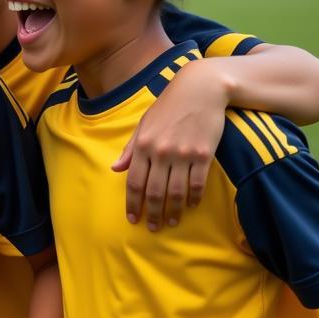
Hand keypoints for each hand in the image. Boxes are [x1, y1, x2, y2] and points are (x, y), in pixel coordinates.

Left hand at [112, 59, 226, 229]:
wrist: (199, 89)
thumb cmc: (168, 106)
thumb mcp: (144, 124)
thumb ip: (130, 148)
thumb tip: (115, 168)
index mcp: (142, 145)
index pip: (134, 182)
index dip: (132, 203)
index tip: (132, 218)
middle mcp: (160, 152)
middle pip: (154, 191)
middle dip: (152, 213)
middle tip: (153, 228)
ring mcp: (182, 154)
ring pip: (176, 192)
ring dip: (173, 211)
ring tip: (172, 222)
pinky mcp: (203, 154)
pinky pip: (197, 183)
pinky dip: (194, 198)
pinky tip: (191, 206)